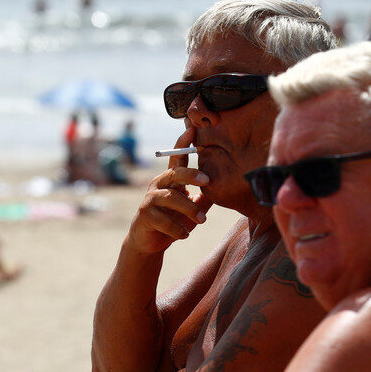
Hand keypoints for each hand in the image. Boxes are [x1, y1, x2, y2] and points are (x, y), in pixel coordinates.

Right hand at [125, 128, 212, 253]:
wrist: (149, 242)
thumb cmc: (172, 220)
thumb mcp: (191, 207)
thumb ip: (204, 196)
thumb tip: (225, 185)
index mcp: (170, 179)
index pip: (176, 157)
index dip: (183, 143)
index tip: (193, 129)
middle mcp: (158, 185)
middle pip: (174, 173)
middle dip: (191, 175)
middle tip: (207, 181)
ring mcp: (150, 200)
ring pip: (170, 198)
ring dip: (189, 209)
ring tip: (202, 220)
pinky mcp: (145, 216)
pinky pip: (163, 220)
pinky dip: (177, 229)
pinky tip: (184, 234)